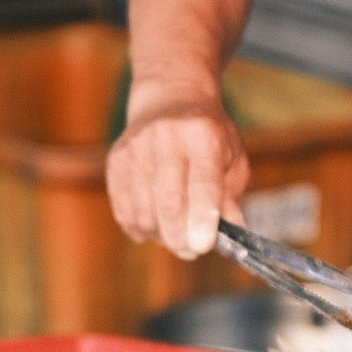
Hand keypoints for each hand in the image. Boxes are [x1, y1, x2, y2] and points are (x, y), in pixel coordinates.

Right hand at [107, 93, 249, 258]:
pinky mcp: (116, 161)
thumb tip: (235, 235)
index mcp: (203, 135)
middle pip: (168, 202)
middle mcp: (166, 137)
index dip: (202, 217)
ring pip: (143, 212)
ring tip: (175, 231)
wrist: (169, 100)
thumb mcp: (232, 159)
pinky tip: (154, 223)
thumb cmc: (208, 137)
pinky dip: (140, 228)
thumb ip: (232, 198)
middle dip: (179, 237)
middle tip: (191, 250)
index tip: (203, 246)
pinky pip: (124, 211)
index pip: (202, 181)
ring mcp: (136, 149)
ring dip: (160, 235)